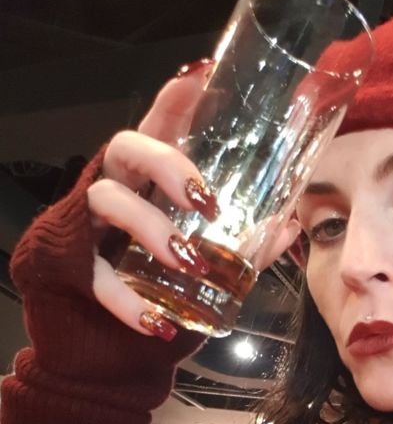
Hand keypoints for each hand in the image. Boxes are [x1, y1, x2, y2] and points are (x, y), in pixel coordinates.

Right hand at [88, 60, 299, 340]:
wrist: (107, 343)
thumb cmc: (158, 286)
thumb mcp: (206, 262)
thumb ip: (244, 241)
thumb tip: (288, 225)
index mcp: (147, 182)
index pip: (158, 129)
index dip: (174, 103)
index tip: (201, 80)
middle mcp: (116, 190)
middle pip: (127, 147)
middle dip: (166, 163)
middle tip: (206, 200)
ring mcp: (90, 225)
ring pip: (109, 201)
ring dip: (152, 228)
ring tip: (190, 260)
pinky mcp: (73, 267)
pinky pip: (97, 277)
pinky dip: (129, 302)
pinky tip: (159, 323)